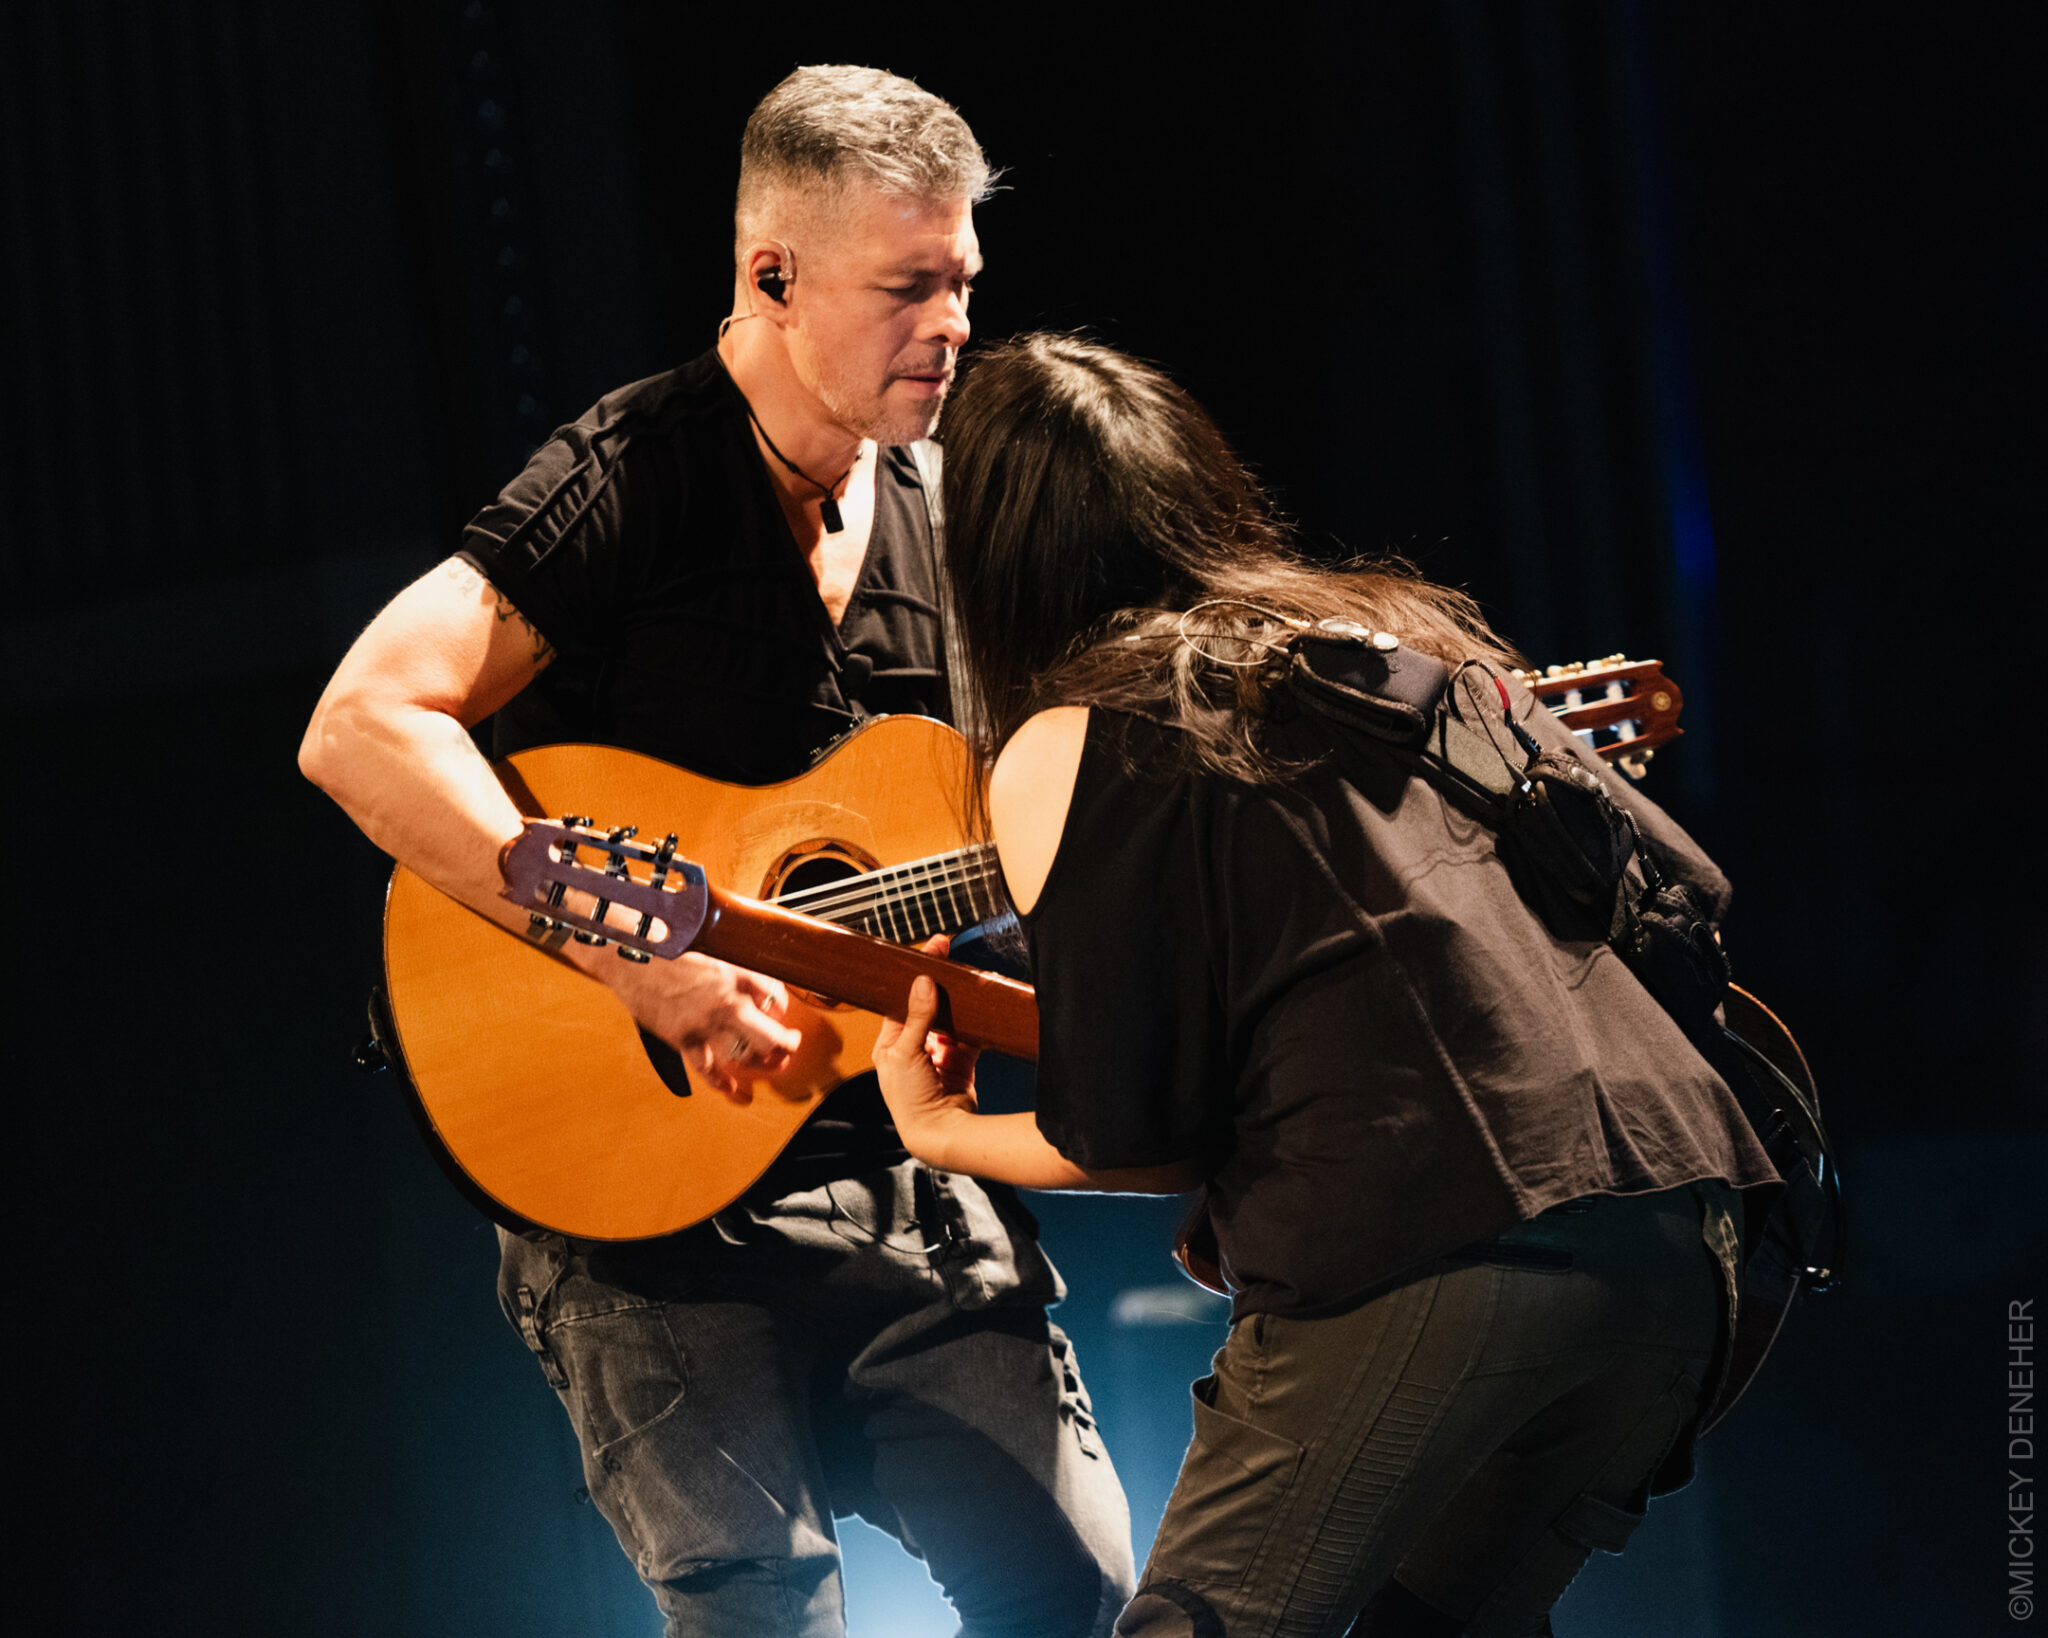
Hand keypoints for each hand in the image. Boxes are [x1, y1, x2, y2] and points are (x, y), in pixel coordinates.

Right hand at [604, 949, 799, 1099]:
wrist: (630, 955)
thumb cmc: (666, 948)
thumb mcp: (710, 947)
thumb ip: (735, 965)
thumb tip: (756, 982)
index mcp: (734, 975)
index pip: (775, 997)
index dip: (782, 1007)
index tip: (780, 1012)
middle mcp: (725, 1002)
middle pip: (770, 1037)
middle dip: (786, 1046)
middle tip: (790, 1046)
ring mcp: (704, 1024)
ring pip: (745, 1056)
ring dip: (762, 1065)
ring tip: (771, 1065)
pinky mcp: (683, 1039)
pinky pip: (707, 1069)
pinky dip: (722, 1083)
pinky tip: (733, 1089)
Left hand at [873, 939, 980, 1154]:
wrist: (939, 1134)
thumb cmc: (910, 1101)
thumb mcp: (907, 1053)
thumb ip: (918, 1017)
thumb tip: (922, 982)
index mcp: (889, 1045)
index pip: (900, 1002)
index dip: (914, 978)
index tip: (928, 954)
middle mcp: (911, 1050)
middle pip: (926, 1008)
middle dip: (939, 986)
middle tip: (949, 957)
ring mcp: (936, 1057)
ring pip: (949, 1021)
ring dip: (958, 1006)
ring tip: (966, 982)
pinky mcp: (958, 1065)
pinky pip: (967, 1039)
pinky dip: (974, 1027)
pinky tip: (979, 1011)